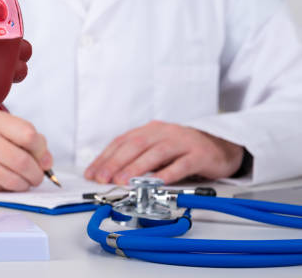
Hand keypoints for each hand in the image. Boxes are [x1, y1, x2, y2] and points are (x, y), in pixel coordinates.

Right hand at [0, 110, 52, 190]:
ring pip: (14, 179)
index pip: (28, 135)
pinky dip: (13, 188)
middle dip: (37, 172)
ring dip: (27, 183)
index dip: (41, 148)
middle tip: (38, 174)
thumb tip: (46, 161)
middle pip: (22, 161)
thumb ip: (26, 138)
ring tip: (28, 180)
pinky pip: (2, 188)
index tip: (41, 154)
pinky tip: (11, 180)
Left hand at [84, 120, 243, 184]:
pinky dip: (168, 173)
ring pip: (156, 153)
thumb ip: (136, 157)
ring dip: (137, 168)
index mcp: (150, 130)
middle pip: (135, 145)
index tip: (92, 173)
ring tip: (122, 180)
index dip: (105, 157)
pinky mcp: (199, 154)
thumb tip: (109, 173)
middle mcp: (163, 133)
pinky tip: (157, 183)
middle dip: (116, 162)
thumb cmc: (183, 149)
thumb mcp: (157, 148)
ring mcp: (182, 142)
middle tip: (103, 177)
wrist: (220, 145)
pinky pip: (182, 164)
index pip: (122, 141)